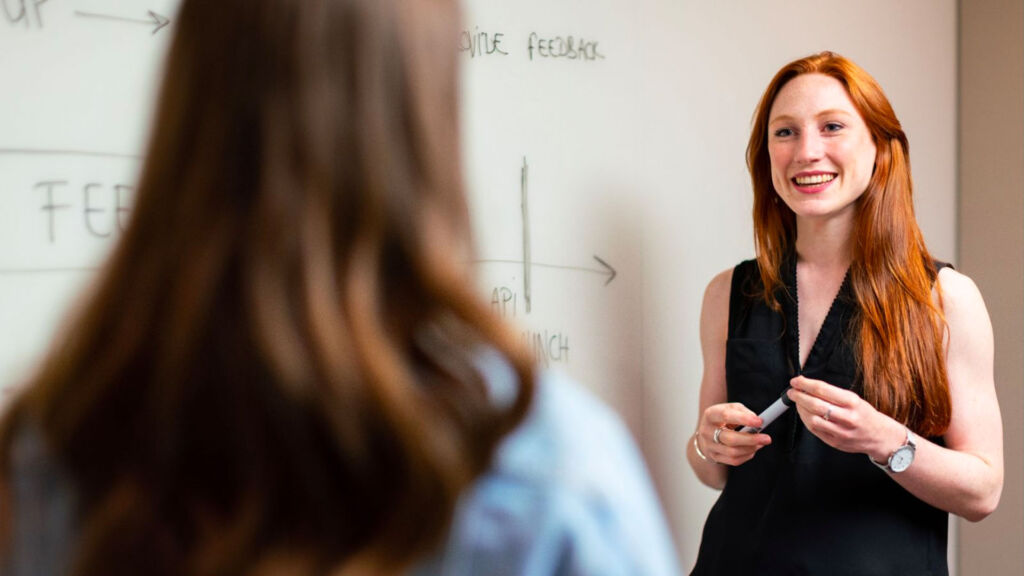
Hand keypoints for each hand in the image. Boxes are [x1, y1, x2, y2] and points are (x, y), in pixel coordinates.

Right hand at [696, 402, 771, 465]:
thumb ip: (743, 412)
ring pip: (733, 452)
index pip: (726, 416)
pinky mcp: (714, 457)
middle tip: (767, 438)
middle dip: (751, 439)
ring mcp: (709, 446)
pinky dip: (746, 456)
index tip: (760, 422)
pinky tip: (752, 449)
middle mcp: (706, 431)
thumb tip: (756, 420)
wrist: (707, 432)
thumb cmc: (722, 419)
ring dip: (751, 448)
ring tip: (761, 443)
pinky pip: (733, 460)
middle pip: (730, 439)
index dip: (744, 419)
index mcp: (710, 415)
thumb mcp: (731, 408)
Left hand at [787, 375, 905, 460]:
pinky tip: (804, 414)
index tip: (796, 381)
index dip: (805, 384)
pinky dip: (806, 420)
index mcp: (852, 402)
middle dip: (799, 396)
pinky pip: (815, 430)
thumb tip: (808, 386)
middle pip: (815, 405)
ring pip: (813, 419)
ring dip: (800, 409)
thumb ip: (832, 394)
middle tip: (792, 392)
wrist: (880, 436)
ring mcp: (841, 432)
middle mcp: (847, 417)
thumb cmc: (865, 414)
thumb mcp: (854, 399)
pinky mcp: (835, 442)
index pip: (823, 390)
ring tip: (798, 402)